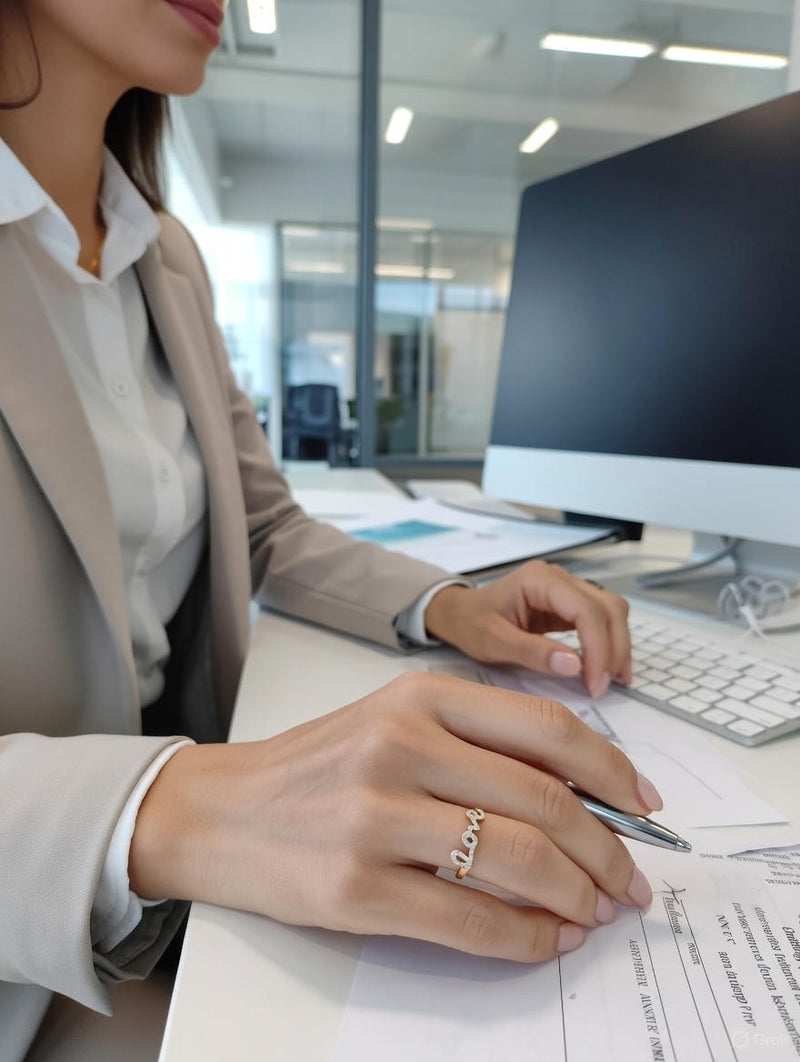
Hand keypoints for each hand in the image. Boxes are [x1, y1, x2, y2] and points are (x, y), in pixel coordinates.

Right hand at [129, 673, 657, 963]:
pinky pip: (470, 920)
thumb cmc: (315, 767)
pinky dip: (526, 937)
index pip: (545, 729)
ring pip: (517, 860)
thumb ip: (475, 743)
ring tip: (596, 911)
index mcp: (418, 697)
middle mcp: (400, 746)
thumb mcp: (392, 722)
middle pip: (543, 799)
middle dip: (607, 848)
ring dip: (577, 895)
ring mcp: (375, 819)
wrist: (218, 812)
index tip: (644, 803)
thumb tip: (577, 794)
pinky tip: (547, 939)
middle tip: (630, 880)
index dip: (611, 770)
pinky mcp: (356, 890)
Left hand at [425, 561, 631, 698]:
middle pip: (608, 608)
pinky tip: (606, 668)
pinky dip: (609, 643)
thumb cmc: (471, 623)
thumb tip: (574, 666)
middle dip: (614, 649)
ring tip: (612, 680)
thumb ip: (532, 652)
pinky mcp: (570, 604)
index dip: (598, 647)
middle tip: (604, 687)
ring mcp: (567, 589)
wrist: (460, 613)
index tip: (596, 683)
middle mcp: (559, 578)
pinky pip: (601, 619)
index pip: (586, 609)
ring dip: (618, 646)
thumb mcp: (494, 642)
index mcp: (539, 580)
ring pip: (612, 611)